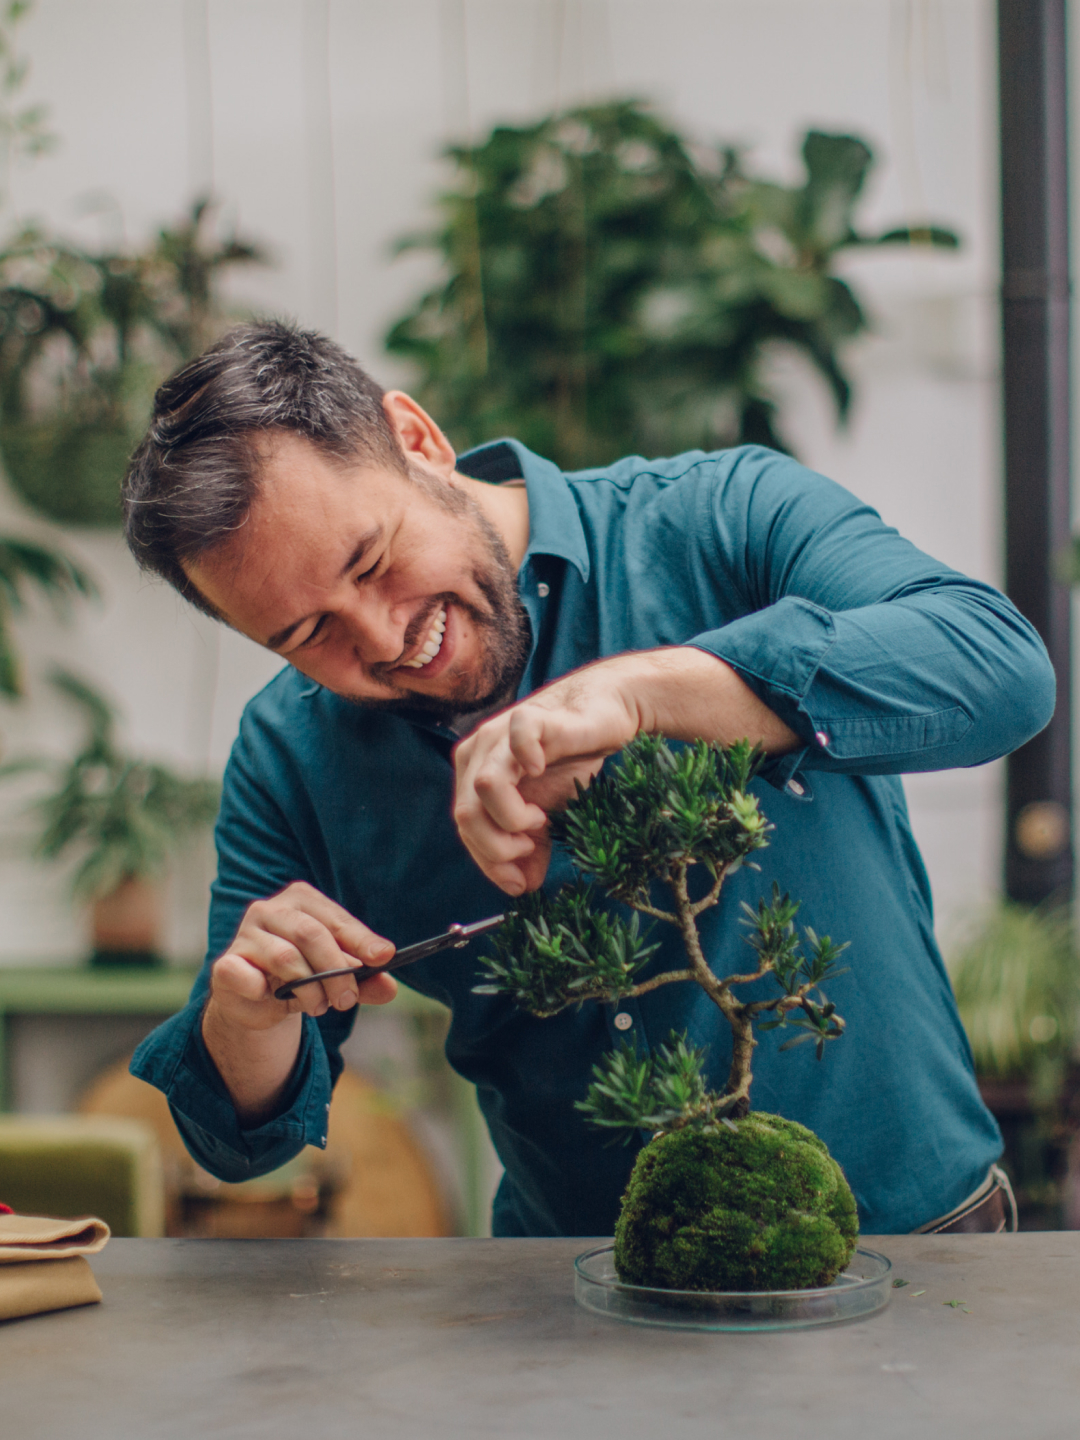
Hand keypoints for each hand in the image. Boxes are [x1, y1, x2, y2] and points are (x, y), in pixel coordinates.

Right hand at [208, 881, 397, 1030]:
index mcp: (301, 900)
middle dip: (336, 971)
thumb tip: (390, 988)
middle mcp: (269, 909)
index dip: (361, 939)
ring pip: (286, 958)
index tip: (384, 957)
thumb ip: (364, 981)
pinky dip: (263, 991)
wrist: (258, 1002)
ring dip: (309, 989)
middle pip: (311, 934)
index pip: (335, 919)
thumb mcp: (338, 978)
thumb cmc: (303, 978)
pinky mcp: (226, 963)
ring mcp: (244, 934)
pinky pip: (247, 976)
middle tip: (346, 1000)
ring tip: (317, 1005)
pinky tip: (270, 996)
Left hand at [452, 656, 645, 894]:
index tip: (519, 882)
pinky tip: (545, 771)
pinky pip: (518, 739)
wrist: (604, 713)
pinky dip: (529, 761)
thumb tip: (524, 887)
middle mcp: (479, 752)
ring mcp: (502, 733)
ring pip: (483, 787)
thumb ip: (531, 847)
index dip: (488, 861)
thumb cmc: (569, 759)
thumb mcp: (548, 813)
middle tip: (530, 848)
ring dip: (511, 817)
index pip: (466, 828)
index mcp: (473, 774)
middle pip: (466, 814)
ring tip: (539, 819)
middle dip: (497, 847)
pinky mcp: (533, 718)